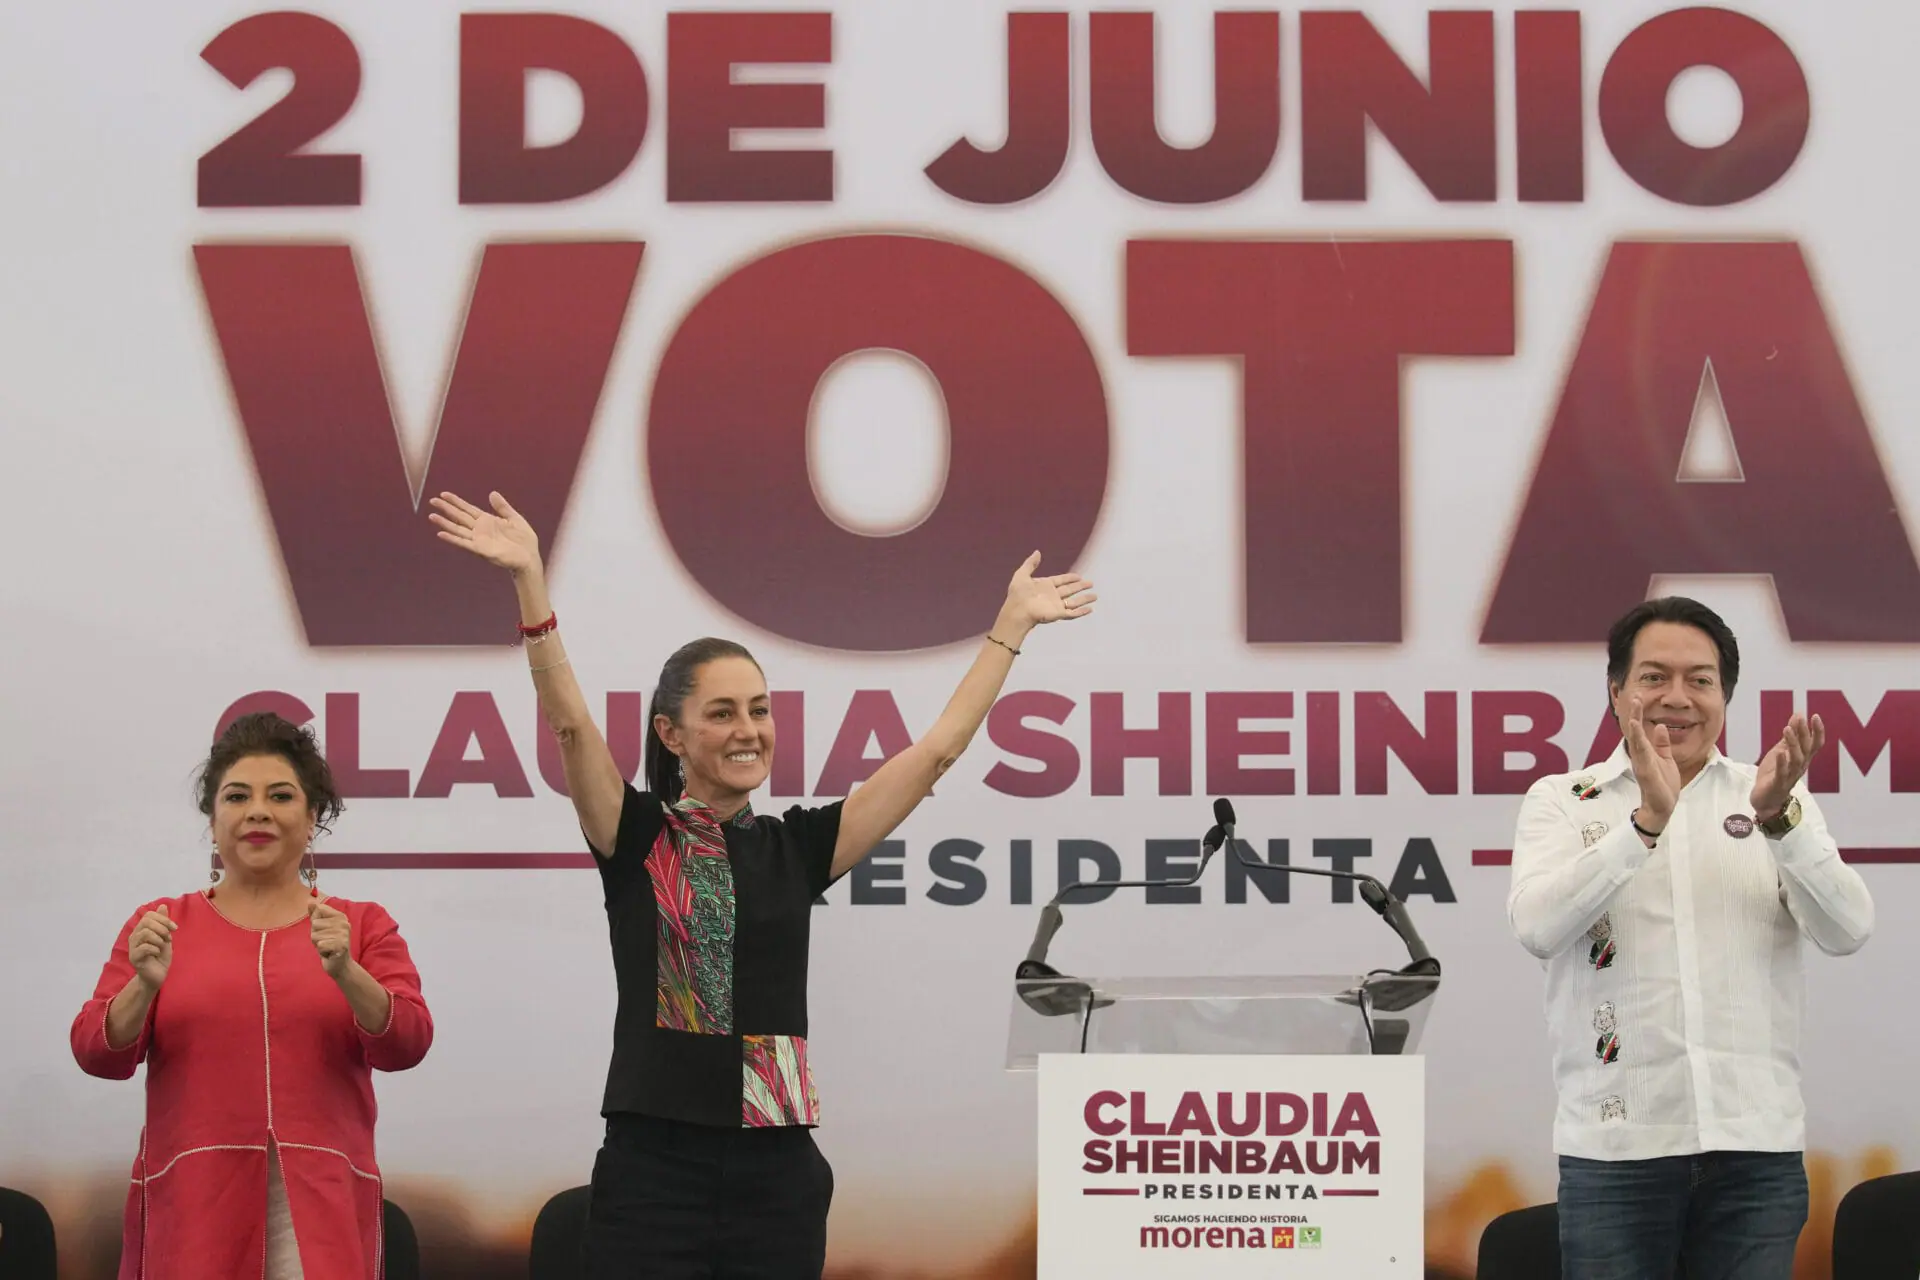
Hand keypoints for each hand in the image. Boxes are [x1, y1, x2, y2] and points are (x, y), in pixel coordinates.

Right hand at [128, 906, 176, 991]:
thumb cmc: (160, 956)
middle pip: (146, 922)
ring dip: (159, 938)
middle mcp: (134, 937)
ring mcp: (132, 947)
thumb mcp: (165, 937)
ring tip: (163, 945)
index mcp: (141, 930)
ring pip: (145, 933)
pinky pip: (144, 947)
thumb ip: (163, 922)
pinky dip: (155, 948)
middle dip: (162, 927)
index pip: (149, 915)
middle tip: (169, 937)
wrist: (157, 975)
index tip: (175, 928)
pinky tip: (158, 953)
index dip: (163, 919)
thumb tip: (163, 905)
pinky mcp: (134, 958)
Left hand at [309, 900, 351, 978]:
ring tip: (327, 947)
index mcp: (340, 916)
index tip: (323, 929)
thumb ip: (315, 913)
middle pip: (315, 924)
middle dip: (315, 935)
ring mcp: (343, 934)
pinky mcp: (341, 945)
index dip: (316, 921)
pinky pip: (320, 945)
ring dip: (318, 944)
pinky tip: (328, 953)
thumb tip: (309, 900)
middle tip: (325, 941)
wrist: (340, 964)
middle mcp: (344, 923)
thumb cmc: (329, 944)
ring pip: (315, 935)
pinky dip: (321, 951)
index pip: (319, 909)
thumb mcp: (321, 927)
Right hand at [429, 490, 540, 575]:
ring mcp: (479, 539)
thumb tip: (492, 493)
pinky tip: (441, 533)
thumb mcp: (515, 519)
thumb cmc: (524, 540)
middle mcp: (480, 529)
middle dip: (446, 509)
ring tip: (432, 516)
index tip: (444, 494)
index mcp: (487, 520)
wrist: (530, 557)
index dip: (456, 501)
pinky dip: (452, 538)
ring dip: (445, 523)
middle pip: (459, 516)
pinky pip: (464, 542)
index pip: (468, 509)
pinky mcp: (481, 549)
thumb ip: (502, 507)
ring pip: (458, 529)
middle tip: (432, 500)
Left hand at [997, 551, 1096, 634]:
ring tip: (1095, 596)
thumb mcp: (1022, 574)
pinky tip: (1090, 609)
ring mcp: (1056, 605)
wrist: (1018, 610)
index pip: (1061, 581)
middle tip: (1091, 583)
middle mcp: (1052, 595)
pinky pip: (1073, 613)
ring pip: (1074, 601)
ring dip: (1085, 599)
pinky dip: (1082, 611)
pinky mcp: (1059, 614)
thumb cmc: (1018, 593)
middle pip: (1070, 590)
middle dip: (1080, 586)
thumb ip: (1030, 563)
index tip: (1078, 576)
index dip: (1069, 578)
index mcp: (1045, 586)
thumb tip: (1037, 552)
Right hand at [1622, 696, 1680, 827]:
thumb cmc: (1663, 784)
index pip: (1640, 729)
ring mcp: (1641, 762)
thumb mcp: (1666, 759)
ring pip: (1636, 739)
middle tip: (1634, 695)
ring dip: (1634, 722)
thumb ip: (1662, 743)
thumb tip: (1661, 726)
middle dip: (1634, 713)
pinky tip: (1636, 728)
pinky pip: (1641, 753)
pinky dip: (1638, 740)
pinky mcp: (1645, 770)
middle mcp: (1641, 755)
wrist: (1663, 806)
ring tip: (1634, 707)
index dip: (1638, 713)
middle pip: (1634, 730)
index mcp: (1645, 751)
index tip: (1638, 697)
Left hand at [1752, 712, 1823, 820]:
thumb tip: (1798, 715)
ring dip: (1793, 744)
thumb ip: (1790, 736)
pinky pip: (1782, 773)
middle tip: (1800, 718)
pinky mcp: (1778, 784)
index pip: (1815, 744)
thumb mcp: (1781, 751)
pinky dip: (1782, 763)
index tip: (1815, 716)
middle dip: (1804, 733)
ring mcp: (1790, 776)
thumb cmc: (1775, 774)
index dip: (1817, 731)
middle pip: (1806, 749)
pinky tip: (1780, 753)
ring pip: (1796, 760)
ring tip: (1786, 729)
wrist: (1765, 800)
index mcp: (1802, 759)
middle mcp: (1800, 767)